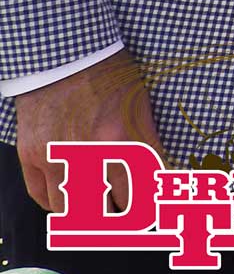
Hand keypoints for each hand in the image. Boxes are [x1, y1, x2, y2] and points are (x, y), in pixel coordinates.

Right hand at [14, 51, 162, 211]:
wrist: (65, 53)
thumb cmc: (110, 74)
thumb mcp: (140, 106)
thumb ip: (147, 142)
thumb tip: (160, 173)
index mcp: (127, 143)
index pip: (144, 197)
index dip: (152, 211)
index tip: (156, 216)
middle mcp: (92, 157)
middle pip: (110, 211)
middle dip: (124, 219)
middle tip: (130, 218)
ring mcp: (58, 159)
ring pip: (74, 212)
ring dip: (89, 216)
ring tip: (101, 214)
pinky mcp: (32, 156)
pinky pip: (43, 197)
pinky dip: (57, 206)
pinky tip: (69, 204)